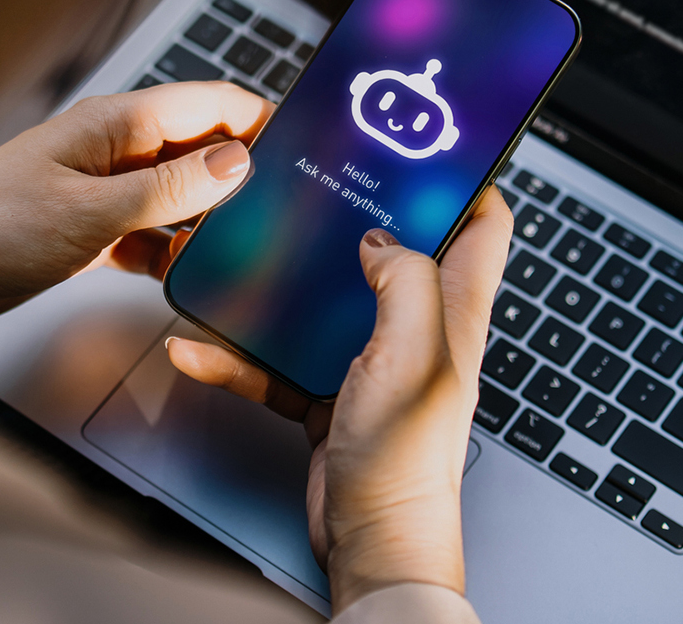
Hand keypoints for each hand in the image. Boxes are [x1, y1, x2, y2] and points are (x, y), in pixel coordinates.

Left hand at [0, 82, 269, 347]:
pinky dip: (173, 250)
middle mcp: (116, 149)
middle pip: (201, 149)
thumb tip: (239, 162)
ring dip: (209, 219)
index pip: (212, 102)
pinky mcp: (91, 229)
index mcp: (118, 122)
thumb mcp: (94, 213)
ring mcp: (104, 189)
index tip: (308, 147)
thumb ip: (172, 190)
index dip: (262, 120)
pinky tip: (192, 273)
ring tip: (252, 246)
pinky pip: (151, 233)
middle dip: (244, 173)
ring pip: (179, 196)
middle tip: (290, 208)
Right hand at [166, 188, 508, 612]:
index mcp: (454, 310)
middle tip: (315, 175)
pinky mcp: (327, 393)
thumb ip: (403, 280)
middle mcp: (416, 328)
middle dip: (354, 212)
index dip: (463, 176)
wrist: (372, 542)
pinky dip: (238, 353)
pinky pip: (276, 360)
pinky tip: (199, 345)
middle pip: (392, 249)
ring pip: (322, 299)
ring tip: (242, 251)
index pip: (483, 224)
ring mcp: (370, 360)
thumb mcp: (414, 352)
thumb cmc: (408, 461)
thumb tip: (377, 236)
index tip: (425, 140)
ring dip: (280, 281)